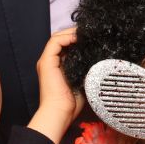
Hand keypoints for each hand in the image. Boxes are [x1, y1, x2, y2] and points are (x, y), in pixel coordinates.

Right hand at [27, 27, 83, 142]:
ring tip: (84, 33)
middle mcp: (50, 61)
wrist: (61, 112)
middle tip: (89, 31)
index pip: (65, 45)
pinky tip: (78, 38)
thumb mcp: (82, 79)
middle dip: (74, 33)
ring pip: (57, 37)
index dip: (77, 38)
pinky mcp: (46, 62)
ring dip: (71, 33)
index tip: (91, 36)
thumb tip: (98, 57)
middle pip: (61, 39)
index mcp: (57, 65)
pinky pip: (55, 42)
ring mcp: (46, 61)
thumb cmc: (72, 102)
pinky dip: (66, 37)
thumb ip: (85, 67)